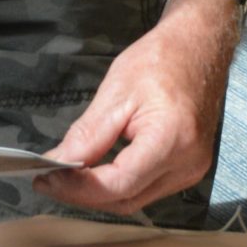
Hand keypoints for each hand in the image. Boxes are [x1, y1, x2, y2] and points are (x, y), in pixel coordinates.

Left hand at [36, 0, 234, 214]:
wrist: (199, 46)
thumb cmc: (162, 59)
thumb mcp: (117, 91)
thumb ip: (88, 135)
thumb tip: (59, 164)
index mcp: (172, 139)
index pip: (118, 184)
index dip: (78, 187)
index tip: (46, 179)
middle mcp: (187, 164)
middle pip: (125, 200)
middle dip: (83, 194)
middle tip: (48, 179)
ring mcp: (191, 170)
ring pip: (135, 200)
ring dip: (99, 193)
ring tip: (67, 175)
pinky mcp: (187, 169)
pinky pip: (146, 189)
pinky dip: (118, 185)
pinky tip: (96, 171)